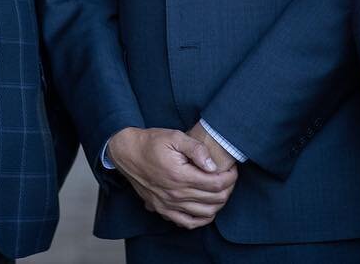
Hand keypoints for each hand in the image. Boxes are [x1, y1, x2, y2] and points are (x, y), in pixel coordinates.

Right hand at [108, 126, 237, 229]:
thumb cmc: (151, 143)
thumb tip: (213, 165)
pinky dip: (202, 219)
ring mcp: (169, 205)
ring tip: (221, 190)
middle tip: (229, 178)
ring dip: (219, 203)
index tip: (232, 169)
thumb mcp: (174, 137)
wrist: (127, 154)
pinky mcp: (163, 210)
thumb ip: (196, 149)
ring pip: (205, 213)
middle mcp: (175, 194)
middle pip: (214, 200)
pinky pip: (188, 223)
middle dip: (228, 189)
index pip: (216, 183)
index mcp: (180, 175)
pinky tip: (207, 208)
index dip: (230, 177)